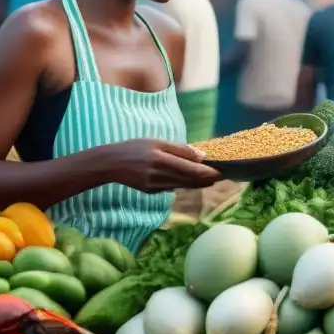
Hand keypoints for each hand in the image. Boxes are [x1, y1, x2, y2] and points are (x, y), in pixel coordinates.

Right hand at [102, 139, 222, 191]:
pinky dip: (185, 183)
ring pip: (184, 186)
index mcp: (161, 160)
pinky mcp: (152, 192)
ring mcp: (155, 186)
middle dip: (208, 179)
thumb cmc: (135, 148)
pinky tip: (193, 180)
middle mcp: (159, 176)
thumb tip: (203, 157)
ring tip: (213, 178)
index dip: (210, 173)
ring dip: (199, 183)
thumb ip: (180, 150)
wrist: (110, 163)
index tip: (224, 171)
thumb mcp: (157, 142)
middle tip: (224, 175)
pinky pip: (173, 187)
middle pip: (191, 181)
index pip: (192, 170)